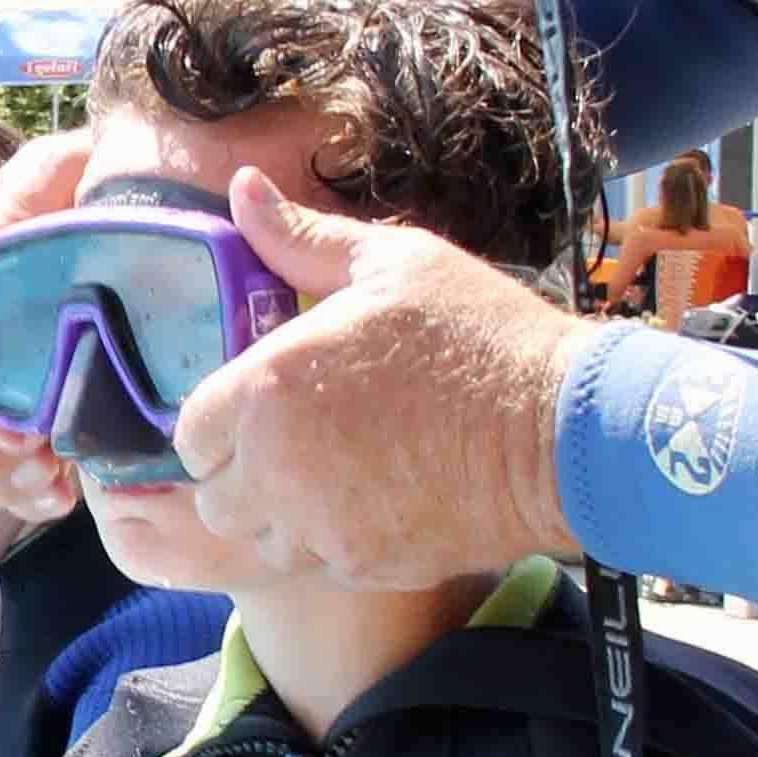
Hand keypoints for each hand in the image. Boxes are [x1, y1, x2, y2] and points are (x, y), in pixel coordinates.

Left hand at [172, 167, 585, 586]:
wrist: (566, 432)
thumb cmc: (481, 336)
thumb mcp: (393, 264)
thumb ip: (301, 239)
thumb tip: (242, 189)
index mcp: (271, 388)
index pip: (191, 431)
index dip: (220, 419)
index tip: (260, 404)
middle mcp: (280, 469)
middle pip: (215, 497)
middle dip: (240, 472)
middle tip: (293, 440)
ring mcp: (322, 528)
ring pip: (259, 539)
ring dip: (279, 512)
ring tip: (332, 473)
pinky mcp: (365, 567)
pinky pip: (316, 563)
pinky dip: (329, 541)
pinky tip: (376, 499)